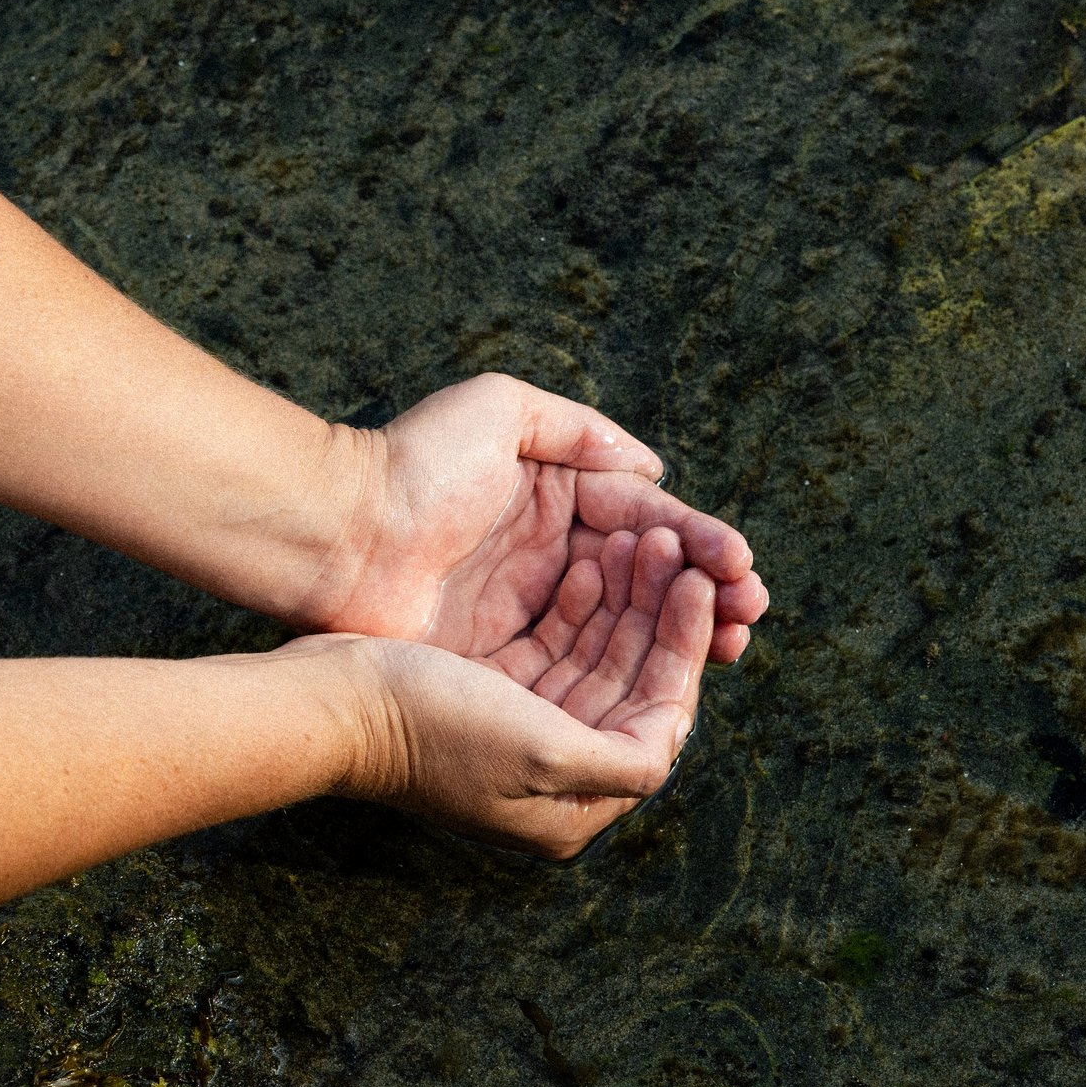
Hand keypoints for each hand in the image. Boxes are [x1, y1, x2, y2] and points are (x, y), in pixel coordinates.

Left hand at [311, 375, 767, 664]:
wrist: (333, 535)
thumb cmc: (411, 464)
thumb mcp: (498, 412)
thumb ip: (578, 431)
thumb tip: (653, 473)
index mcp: (548, 500)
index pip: (641, 525)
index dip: (696, 545)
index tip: (740, 566)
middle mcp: (542, 561)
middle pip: (643, 584)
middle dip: (703, 598)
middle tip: (751, 614)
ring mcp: (521, 617)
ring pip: (619, 631)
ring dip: (679, 637)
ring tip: (731, 643)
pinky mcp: (496, 665)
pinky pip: (576, 672)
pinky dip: (626, 674)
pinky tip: (670, 674)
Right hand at [323, 538, 715, 858]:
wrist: (331, 702)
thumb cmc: (430, 726)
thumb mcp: (542, 753)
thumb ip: (622, 760)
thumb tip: (673, 749)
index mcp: (571, 809)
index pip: (658, 725)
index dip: (684, 652)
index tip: (700, 586)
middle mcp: (553, 781)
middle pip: (631, 689)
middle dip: (658, 617)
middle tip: (680, 550)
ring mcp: (521, 737)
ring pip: (598, 660)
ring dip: (625, 601)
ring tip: (644, 541)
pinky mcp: (491, 697)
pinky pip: (557, 647)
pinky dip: (582, 604)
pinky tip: (594, 558)